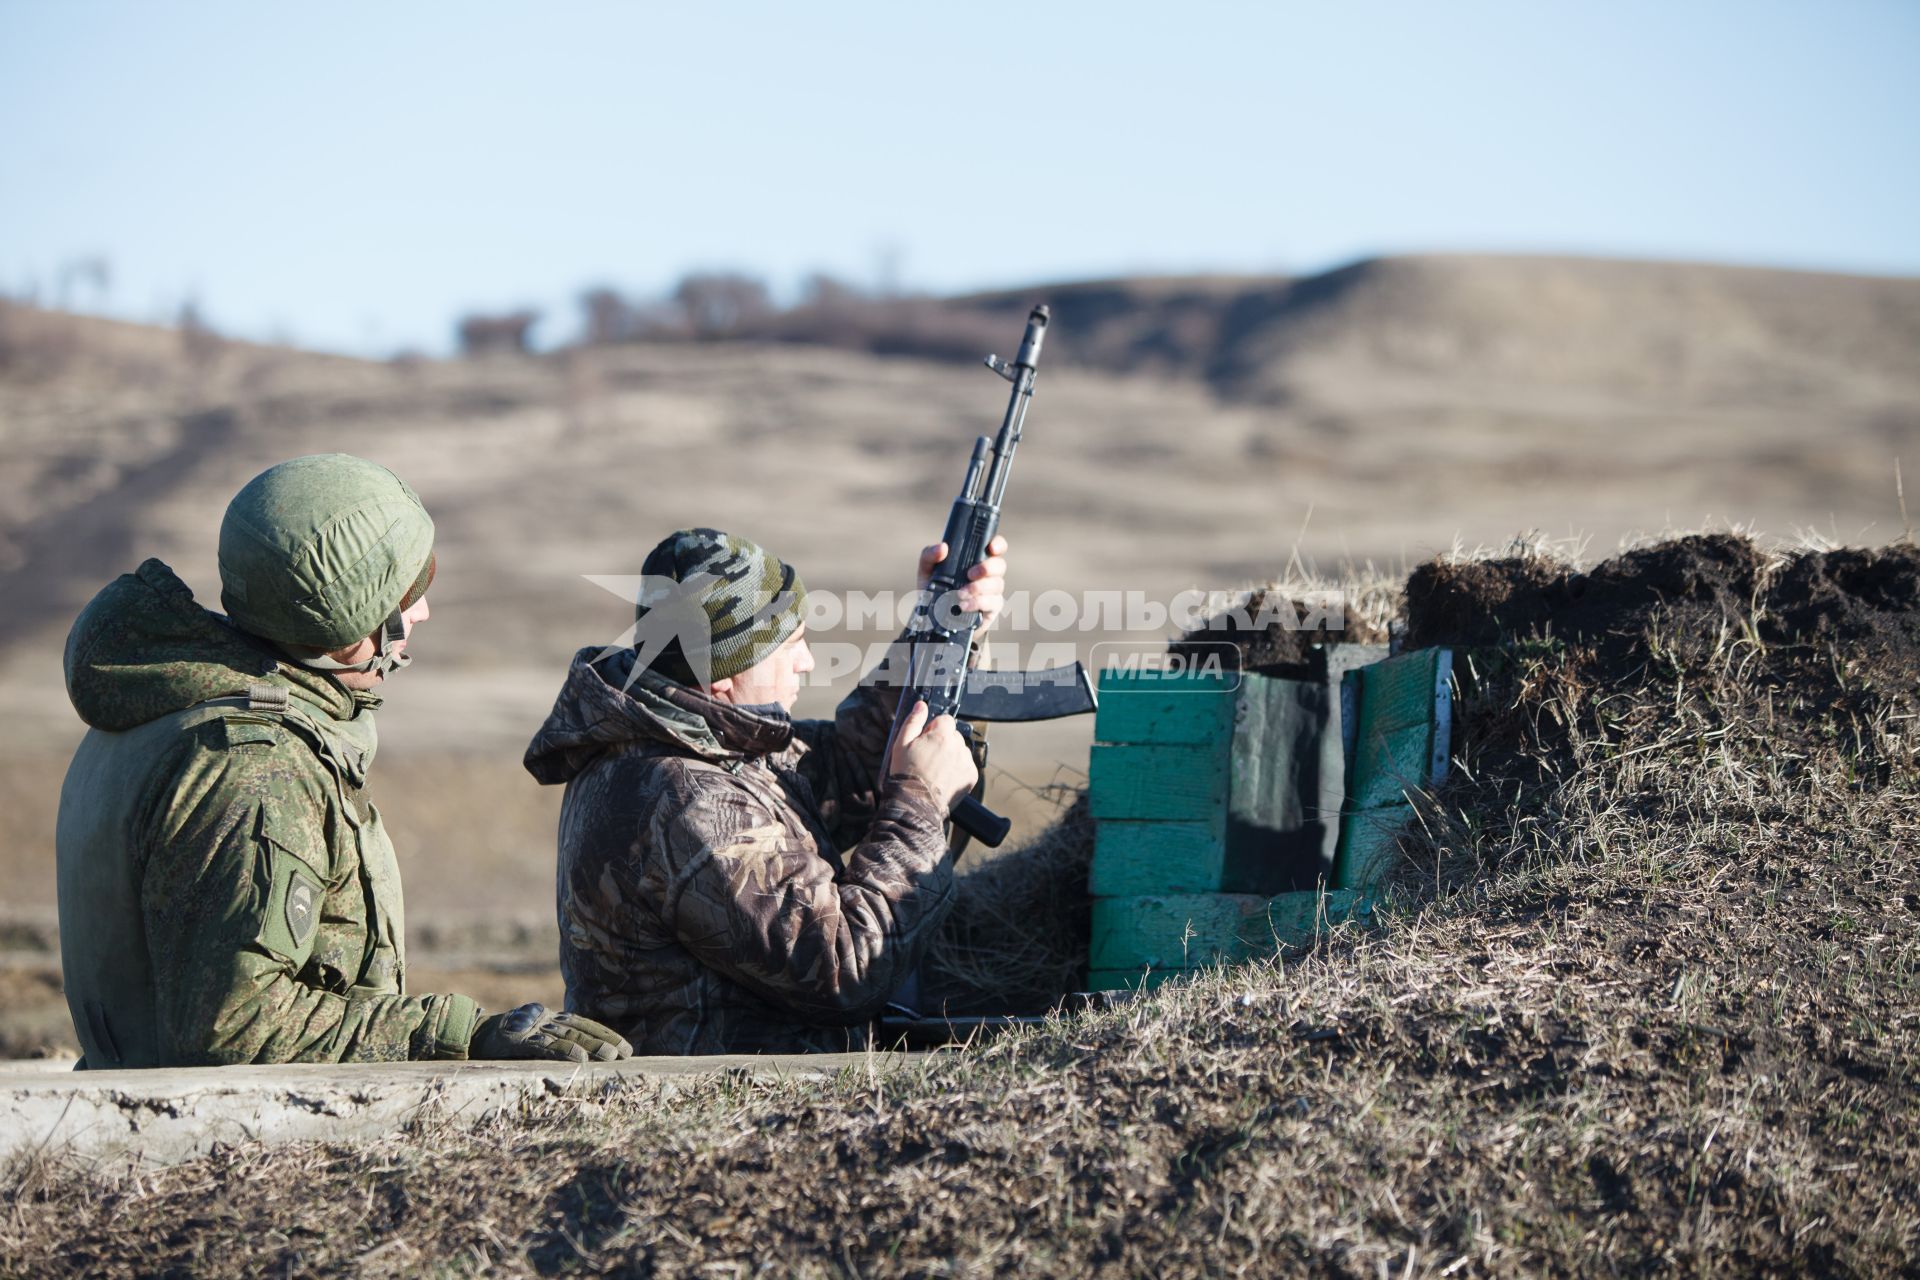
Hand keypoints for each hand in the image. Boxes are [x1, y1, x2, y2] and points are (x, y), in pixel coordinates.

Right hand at [470, 1003, 631, 1062]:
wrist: (469, 1035)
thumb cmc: (502, 1044)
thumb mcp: (531, 1041)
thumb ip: (553, 1045)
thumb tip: (583, 1059)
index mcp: (550, 1021)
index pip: (584, 1025)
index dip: (605, 1035)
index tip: (626, 1048)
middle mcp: (545, 1022)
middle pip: (581, 1029)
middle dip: (605, 1041)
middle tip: (627, 1053)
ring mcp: (532, 1030)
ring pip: (568, 1036)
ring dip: (592, 1047)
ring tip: (611, 1057)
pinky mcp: (519, 1041)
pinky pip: (545, 1047)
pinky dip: (565, 1053)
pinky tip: (580, 1061)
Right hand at [887, 699, 978, 812]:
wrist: (916, 803)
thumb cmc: (906, 774)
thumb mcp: (901, 744)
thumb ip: (913, 721)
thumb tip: (921, 706)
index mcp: (941, 735)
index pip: (945, 719)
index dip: (934, 728)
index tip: (926, 739)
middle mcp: (958, 746)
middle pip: (954, 735)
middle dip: (943, 741)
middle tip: (928, 756)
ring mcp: (966, 762)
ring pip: (961, 750)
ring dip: (952, 755)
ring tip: (936, 769)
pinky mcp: (971, 776)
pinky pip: (966, 765)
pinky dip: (958, 769)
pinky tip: (944, 777)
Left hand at [916, 534, 1008, 631]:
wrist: (932, 616)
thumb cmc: (934, 588)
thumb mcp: (927, 570)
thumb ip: (930, 555)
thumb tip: (942, 548)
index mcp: (976, 559)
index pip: (996, 547)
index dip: (998, 544)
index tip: (991, 548)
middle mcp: (987, 573)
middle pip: (1000, 565)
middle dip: (987, 568)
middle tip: (969, 574)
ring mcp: (991, 591)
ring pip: (997, 584)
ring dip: (979, 588)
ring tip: (960, 594)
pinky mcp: (991, 608)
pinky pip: (992, 602)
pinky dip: (978, 603)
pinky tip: (964, 605)